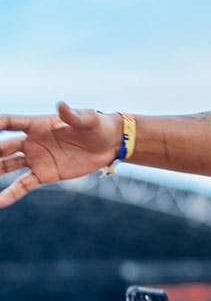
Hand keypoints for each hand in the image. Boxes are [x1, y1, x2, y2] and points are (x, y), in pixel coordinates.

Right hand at [0, 102, 119, 207]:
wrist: (110, 144)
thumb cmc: (98, 126)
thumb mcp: (88, 120)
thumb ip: (73, 115)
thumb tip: (61, 105)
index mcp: (37, 125)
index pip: (8, 123)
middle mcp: (31, 142)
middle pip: (2, 148)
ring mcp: (36, 159)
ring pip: (6, 167)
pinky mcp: (44, 175)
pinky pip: (22, 185)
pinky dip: (9, 194)